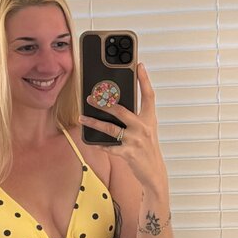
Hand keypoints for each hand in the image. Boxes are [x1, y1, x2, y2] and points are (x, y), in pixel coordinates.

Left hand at [79, 62, 165, 189]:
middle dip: (104, 103)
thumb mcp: (146, 130)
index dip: (145, 80)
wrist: (154, 172)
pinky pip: (109, 146)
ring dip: (94, 122)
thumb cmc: (147, 148)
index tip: (139, 66)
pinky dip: (98, 143)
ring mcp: (136, 141)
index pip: (149, 95)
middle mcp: (144, 128)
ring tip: (82, 118)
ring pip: (110, 128)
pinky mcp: (128, 153)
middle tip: (91, 97)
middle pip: (121, 110)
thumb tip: (114, 106)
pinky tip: (90, 140)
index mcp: (149, 119)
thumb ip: (134, 118)